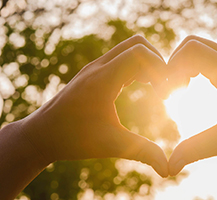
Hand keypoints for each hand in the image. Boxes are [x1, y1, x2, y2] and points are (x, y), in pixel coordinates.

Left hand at [19, 35, 168, 176]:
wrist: (41, 135)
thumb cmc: (74, 140)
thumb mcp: (112, 145)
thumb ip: (143, 153)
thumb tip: (168, 170)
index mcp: (103, 79)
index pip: (140, 53)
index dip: (160, 69)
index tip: (163, 95)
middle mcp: (99, 67)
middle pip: (138, 43)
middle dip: (158, 62)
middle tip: (164, 87)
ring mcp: (95, 68)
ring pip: (129, 48)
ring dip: (147, 63)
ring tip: (155, 88)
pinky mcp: (94, 73)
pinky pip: (121, 57)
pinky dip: (137, 67)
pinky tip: (140, 86)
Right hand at [166, 36, 216, 175]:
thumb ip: (195, 150)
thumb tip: (170, 167)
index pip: (190, 51)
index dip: (171, 69)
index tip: (169, 94)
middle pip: (191, 43)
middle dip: (174, 64)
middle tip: (174, 89)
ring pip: (201, 45)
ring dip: (185, 62)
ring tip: (183, 88)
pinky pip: (211, 52)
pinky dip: (197, 63)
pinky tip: (197, 85)